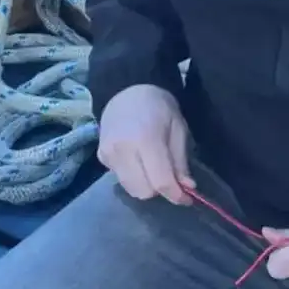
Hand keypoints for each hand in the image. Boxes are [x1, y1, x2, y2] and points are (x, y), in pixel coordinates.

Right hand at [96, 83, 194, 204]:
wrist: (125, 89)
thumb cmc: (158, 106)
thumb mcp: (178, 127)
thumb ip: (180, 160)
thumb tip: (186, 187)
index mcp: (145, 138)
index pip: (160, 181)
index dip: (176, 195)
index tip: (188, 198)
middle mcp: (122, 149)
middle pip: (144, 191)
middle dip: (160, 190)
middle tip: (169, 177)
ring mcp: (108, 154)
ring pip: (131, 190)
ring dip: (146, 186)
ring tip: (153, 169)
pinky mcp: (101, 157)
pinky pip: (121, 180)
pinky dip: (134, 178)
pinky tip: (138, 161)